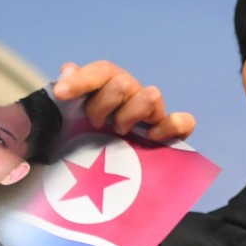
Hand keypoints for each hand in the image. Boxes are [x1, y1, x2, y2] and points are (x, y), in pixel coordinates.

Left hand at [52, 61, 195, 140]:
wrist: (97, 175)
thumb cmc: (77, 142)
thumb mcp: (61, 120)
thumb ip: (62, 94)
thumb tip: (67, 70)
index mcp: (107, 86)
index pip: (101, 71)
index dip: (82, 80)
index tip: (61, 94)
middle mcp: (131, 95)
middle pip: (124, 83)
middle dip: (103, 105)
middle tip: (94, 124)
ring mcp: (152, 114)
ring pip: (152, 97)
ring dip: (132, 114)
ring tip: (119, 131)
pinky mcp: (169, 134)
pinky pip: (184, 123)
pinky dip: (171, 126)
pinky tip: (153, 136)